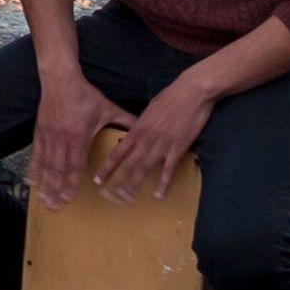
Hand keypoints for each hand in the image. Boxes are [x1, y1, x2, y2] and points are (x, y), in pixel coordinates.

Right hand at [26, 55, 112, 210]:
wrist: (60, 80)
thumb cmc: (84, 95)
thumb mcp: (107, 108)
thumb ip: (125, 120)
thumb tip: (142, 128)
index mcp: (79, 136)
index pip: (75, 165)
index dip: (72, 183)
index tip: (70, 198)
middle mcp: (62, 140)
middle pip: (58, 170)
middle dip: (56, 190)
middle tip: (56, 206)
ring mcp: (49, 137)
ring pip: (45, 166)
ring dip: (44, 184)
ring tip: (43, 200)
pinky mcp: (40, 133)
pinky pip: (36, 155)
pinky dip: (33, 170)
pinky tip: (31, 182)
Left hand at [99, 74, 215, 202]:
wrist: (191, 92)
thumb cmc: (171, 97)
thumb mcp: (150, 109)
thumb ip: (142, 123)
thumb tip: (136, 132)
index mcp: (138, 129)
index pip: (118, 152)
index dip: (107, 167)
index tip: (98, 179)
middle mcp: (146, 139)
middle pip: (128, 164)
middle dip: (118, 181)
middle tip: (109, 195)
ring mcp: (161, 145)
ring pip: (144, 168)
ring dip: (135, 184)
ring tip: (128, 198)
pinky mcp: (178, 148)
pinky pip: (168, 169)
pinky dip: (163, 183)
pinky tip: (159, 194)